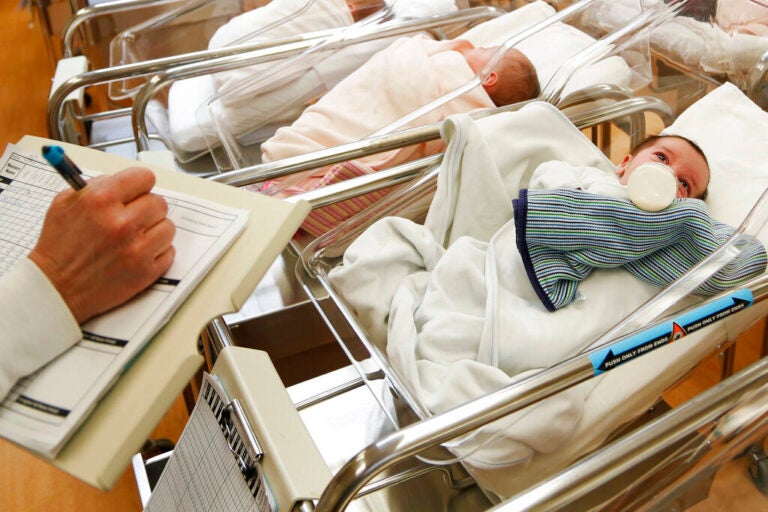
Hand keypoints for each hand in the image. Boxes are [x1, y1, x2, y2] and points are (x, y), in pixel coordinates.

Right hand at [29, 167, 175, 323]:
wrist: (56, 288)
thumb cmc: (59, 247)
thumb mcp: (65, 204)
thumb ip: (96, 186)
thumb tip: (122, 180)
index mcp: (101, 200)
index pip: (144, 178)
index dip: (140, 185)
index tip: (137, 191)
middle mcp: (121, 222)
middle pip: (159, 202)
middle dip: (146, 209)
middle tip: (133, 218)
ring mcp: (137, 249)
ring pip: (168, 227)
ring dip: (155, 231)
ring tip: (135, 238)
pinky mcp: (146, 271)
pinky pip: (169, 251)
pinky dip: (157, 252)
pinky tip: (137, 254)